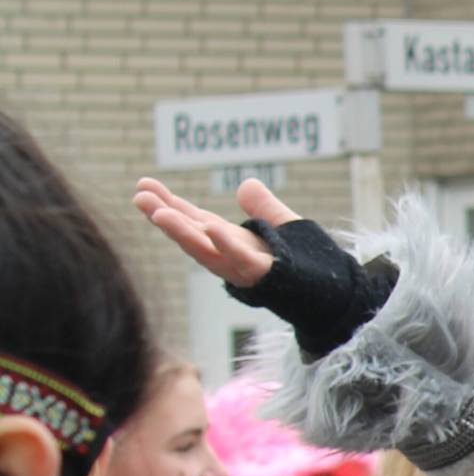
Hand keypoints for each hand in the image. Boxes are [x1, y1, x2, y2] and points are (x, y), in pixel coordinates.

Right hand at [132, 177, 295, 287]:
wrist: (332, 292)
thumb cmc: (304, 262)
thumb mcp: (281, 225)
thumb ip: (263, 206)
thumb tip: (247, 184)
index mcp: (230, 241)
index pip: (193, 220)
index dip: (168, 203)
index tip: (143, 184)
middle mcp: (230, 256)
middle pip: (191, 235)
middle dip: (164, 218)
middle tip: (138, 197)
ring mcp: (244, 268)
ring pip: (206, 251)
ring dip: (182, 233)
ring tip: (159, 213)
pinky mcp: (264, 275)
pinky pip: (242, 260)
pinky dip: (226, 245)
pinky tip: (212, 229)